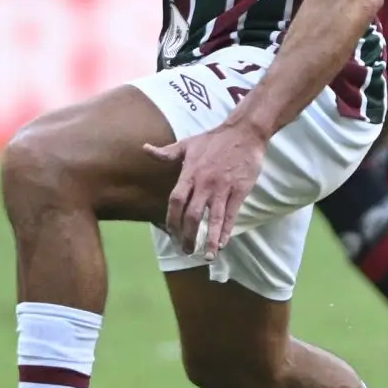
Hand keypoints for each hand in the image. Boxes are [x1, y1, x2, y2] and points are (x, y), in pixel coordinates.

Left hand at [145, 121, 268, 257]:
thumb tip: (144, 149)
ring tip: (206, 256)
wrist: (244, 132)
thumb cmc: (214, 139)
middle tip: (186, 250)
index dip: (171, 220)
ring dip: (209, 240)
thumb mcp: (187, 144)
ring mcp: (222, 188)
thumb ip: (166, 153)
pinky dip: (226, 230)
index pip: (175, 202)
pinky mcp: (239, 190)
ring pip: (213, 219)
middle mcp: (204, 183)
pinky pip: (231, 214)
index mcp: (189, 174)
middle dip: (188, 236)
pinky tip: (223, 243)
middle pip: (192, 215)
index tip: (171, 234)